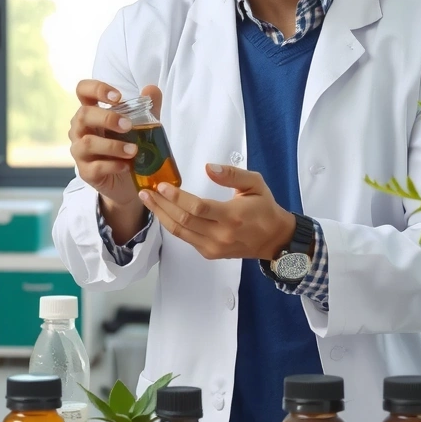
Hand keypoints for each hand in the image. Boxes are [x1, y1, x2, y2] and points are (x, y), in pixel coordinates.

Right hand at [68, 79, 162, 210]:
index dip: (97, 88)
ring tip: (133, 150)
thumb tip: (151, 89)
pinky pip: (95, 167)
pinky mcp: (85, 172)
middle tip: (128, 125)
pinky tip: (127, 166)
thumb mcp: (142, 126)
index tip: (118, 97)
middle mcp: (80, 129)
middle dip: (107, 118)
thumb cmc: (128, 146)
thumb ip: (148, 108)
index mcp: (92, 112)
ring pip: (88, 143)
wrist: (128, 182)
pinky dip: (113, 165)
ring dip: (112, 145)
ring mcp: (80, 151)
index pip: (83, 90)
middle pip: (83, 115)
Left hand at [138, 162, 295, 260]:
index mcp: (233, 217)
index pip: (198, 208)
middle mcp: (221, 235)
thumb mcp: (255, 184)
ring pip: (180, 232)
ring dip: (161, 215)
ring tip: (147, 200)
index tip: (161, 185)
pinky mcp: (209, 253)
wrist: (274, 239)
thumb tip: (208, 167)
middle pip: (183, 221)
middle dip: (161, 205)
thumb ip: (232, 174)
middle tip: (146, 191)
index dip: (177, 197)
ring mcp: (213, 248)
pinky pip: (185, 238)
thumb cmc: (264, 208)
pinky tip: (162, 212)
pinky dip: (171, 224)